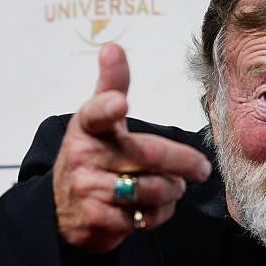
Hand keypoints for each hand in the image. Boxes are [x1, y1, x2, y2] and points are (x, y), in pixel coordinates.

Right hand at [53, 44, 211, 252]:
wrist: (64, 210)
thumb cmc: (92, 156)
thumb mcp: (95, 120)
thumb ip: (110, 85)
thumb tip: (112, 46)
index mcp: (86, 126)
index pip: (96, 114)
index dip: (108, 108)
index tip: (120, 103)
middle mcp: (84, 156)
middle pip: (149, 156)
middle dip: (184, 163)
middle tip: (201, 168)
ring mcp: (88, 189)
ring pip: (153, 189)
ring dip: (173, 190)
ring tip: (173, 186)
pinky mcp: (98, 219)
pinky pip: (147, 216)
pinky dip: (160, 213)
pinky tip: (153, 207)